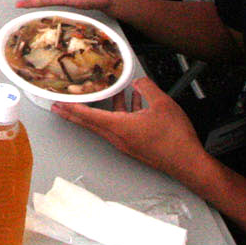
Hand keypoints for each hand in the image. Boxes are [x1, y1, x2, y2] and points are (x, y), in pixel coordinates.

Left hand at [52, 77, 211, 184]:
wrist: (187, 162)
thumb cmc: (175, 139)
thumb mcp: (162, 104)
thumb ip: (147, 88)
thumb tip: (138, 81)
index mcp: (120, 127)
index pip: (89, 116)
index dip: (72, 108)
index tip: (58, 103)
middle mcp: (119, 137)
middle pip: (90, 122)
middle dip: (74, 113)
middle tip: (60, 106)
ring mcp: (126, 142)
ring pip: (107, 123)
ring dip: (101, 110)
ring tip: (100, 96)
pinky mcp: (135, 144)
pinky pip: (120, 125)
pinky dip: (120, 113)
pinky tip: (130, 102)